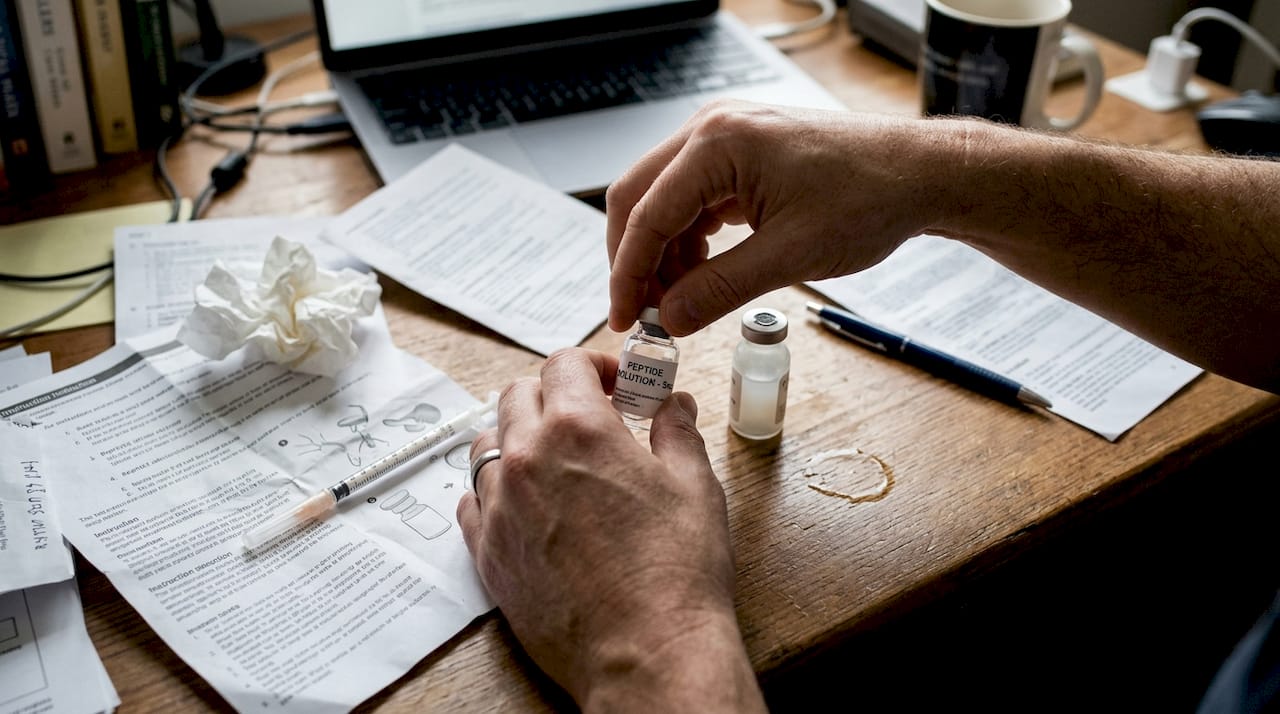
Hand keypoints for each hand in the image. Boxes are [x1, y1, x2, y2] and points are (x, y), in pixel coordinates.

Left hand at [457, 348, 763, 711]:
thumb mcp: (695, 486)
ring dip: (518, 438)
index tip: (615, 385)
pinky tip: (527, 505)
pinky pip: (472, 502)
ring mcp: (499, 507)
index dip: (593, 366)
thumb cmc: (677, 573)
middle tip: (590, 419)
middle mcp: (527, 459)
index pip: (564, 363)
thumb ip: (677, 432)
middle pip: (518, 395)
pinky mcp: (487, 553)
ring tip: (555, 462)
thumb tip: (675, 406)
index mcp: (578, 430)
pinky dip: (496, 491)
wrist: (646, 653)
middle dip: (554, 395)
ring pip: (488, 445)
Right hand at [606, 99, 959, 334]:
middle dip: (636, 261)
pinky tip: (704, 272)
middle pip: (638, 198)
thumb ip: (719, 290)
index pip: (646, 215)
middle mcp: (711, 127)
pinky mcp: (738, 151)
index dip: (629, 275)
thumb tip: (669, 320)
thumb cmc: (868, 200)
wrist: (919, 173)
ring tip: (683, 300)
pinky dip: (688, 238)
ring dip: (663, 252)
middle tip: (646, 314)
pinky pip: (691, 196)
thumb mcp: (789, 258)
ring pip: (662, 199)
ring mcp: (723, 135)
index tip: (626, 321)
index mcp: (718, 143)